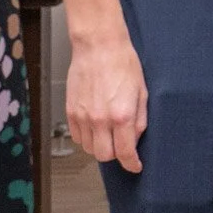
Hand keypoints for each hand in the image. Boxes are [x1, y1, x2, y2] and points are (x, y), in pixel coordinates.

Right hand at [66, 33, 148, 171]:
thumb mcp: (142, 92)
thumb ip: (140, 119)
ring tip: (109, 133)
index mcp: (121, 115)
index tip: (135, 166)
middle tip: (122, 146)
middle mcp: (100, 119)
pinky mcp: (70, 111)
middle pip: (104, 156)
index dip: (132, 164)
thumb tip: (136, 138)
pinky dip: (87, 137)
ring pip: (88, 148)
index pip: (125, 152)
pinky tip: (96, 127)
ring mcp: (83, 116)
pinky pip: (77, 137)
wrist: (99, 47)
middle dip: (116, 156)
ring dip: (100, 146)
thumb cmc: (123, 63)